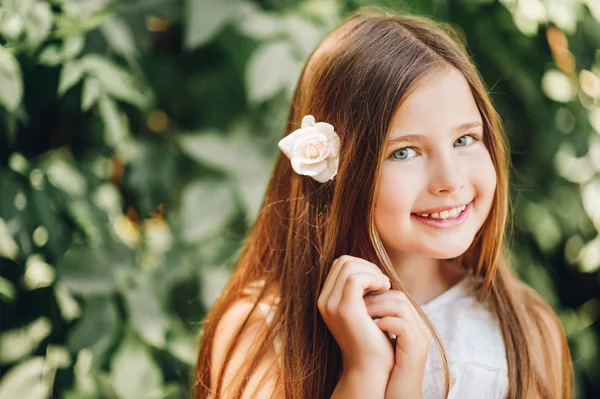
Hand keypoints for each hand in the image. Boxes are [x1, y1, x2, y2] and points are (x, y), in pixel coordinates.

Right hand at [318, 255, 394, 374]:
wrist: (371, 367)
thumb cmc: (372, 338)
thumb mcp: (363, 309)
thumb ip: (360, 290)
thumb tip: (368, 267)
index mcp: (326, 299)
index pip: (340, 264)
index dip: (362, 266)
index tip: (378, 281)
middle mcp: (324, 301)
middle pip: (343, 261)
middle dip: (367, 266)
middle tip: (383, 283)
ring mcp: (331, 305)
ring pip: (348, 266)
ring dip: (371, 271)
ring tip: (384, 286)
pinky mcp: (345, 310)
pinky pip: (355, 278)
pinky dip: (372, 278)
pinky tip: (384, 289)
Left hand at [364, 289, 431, 398]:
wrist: (399, 395)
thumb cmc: (388, 370)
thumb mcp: (383, 341)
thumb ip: (378, 324)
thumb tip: (358, 305)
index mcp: (412, 324)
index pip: (395, 295)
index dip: (374, 295)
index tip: (356, 300)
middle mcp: (419, 328)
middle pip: (398, 297)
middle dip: (374, 298)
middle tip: (356, 304)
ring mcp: (420, 338)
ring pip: (400, 306)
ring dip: (377, 308)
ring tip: (361, 314)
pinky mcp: (416, 349)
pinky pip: (403, 326)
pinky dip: (385, 323)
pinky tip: (372, 327)